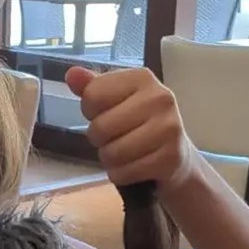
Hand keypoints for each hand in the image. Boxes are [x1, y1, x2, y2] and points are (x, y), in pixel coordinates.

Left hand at [65, 66, 196, 193]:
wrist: (177, 155)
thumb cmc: (139, 124)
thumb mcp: (117, 100)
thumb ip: (93, 87)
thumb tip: (71, 74)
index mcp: (142, 78)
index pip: (92, 95)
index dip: (91, 111)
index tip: (107, 114)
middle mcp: (159, 98)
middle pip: (100, 127)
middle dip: (100, 139)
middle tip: (115, 138)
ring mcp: (168, 128)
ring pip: (112, 153)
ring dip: (110, 160)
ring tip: (124, 154)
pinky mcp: (170, 157)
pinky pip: (124, 172)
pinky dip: (121, 175)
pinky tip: (133, 167)